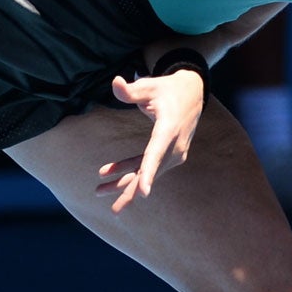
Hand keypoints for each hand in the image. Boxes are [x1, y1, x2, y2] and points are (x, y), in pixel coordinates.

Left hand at [97, 67, 205, 212]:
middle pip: (150, 171)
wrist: (192, 93)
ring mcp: (173, 153)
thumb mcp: (150, 86)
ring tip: (99, 192)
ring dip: (124, 184)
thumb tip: (115, 82)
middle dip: (130, 189)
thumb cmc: (168, 88)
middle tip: (114, 210)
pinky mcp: (169, 155)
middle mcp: (174, 145)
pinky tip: (107, 173)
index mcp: (169, 128)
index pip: (157, 153)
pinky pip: (147, 166)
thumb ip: (130, 89)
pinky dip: (129, 170)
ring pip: (147, 172)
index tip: (144, 193)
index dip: (149, 173)